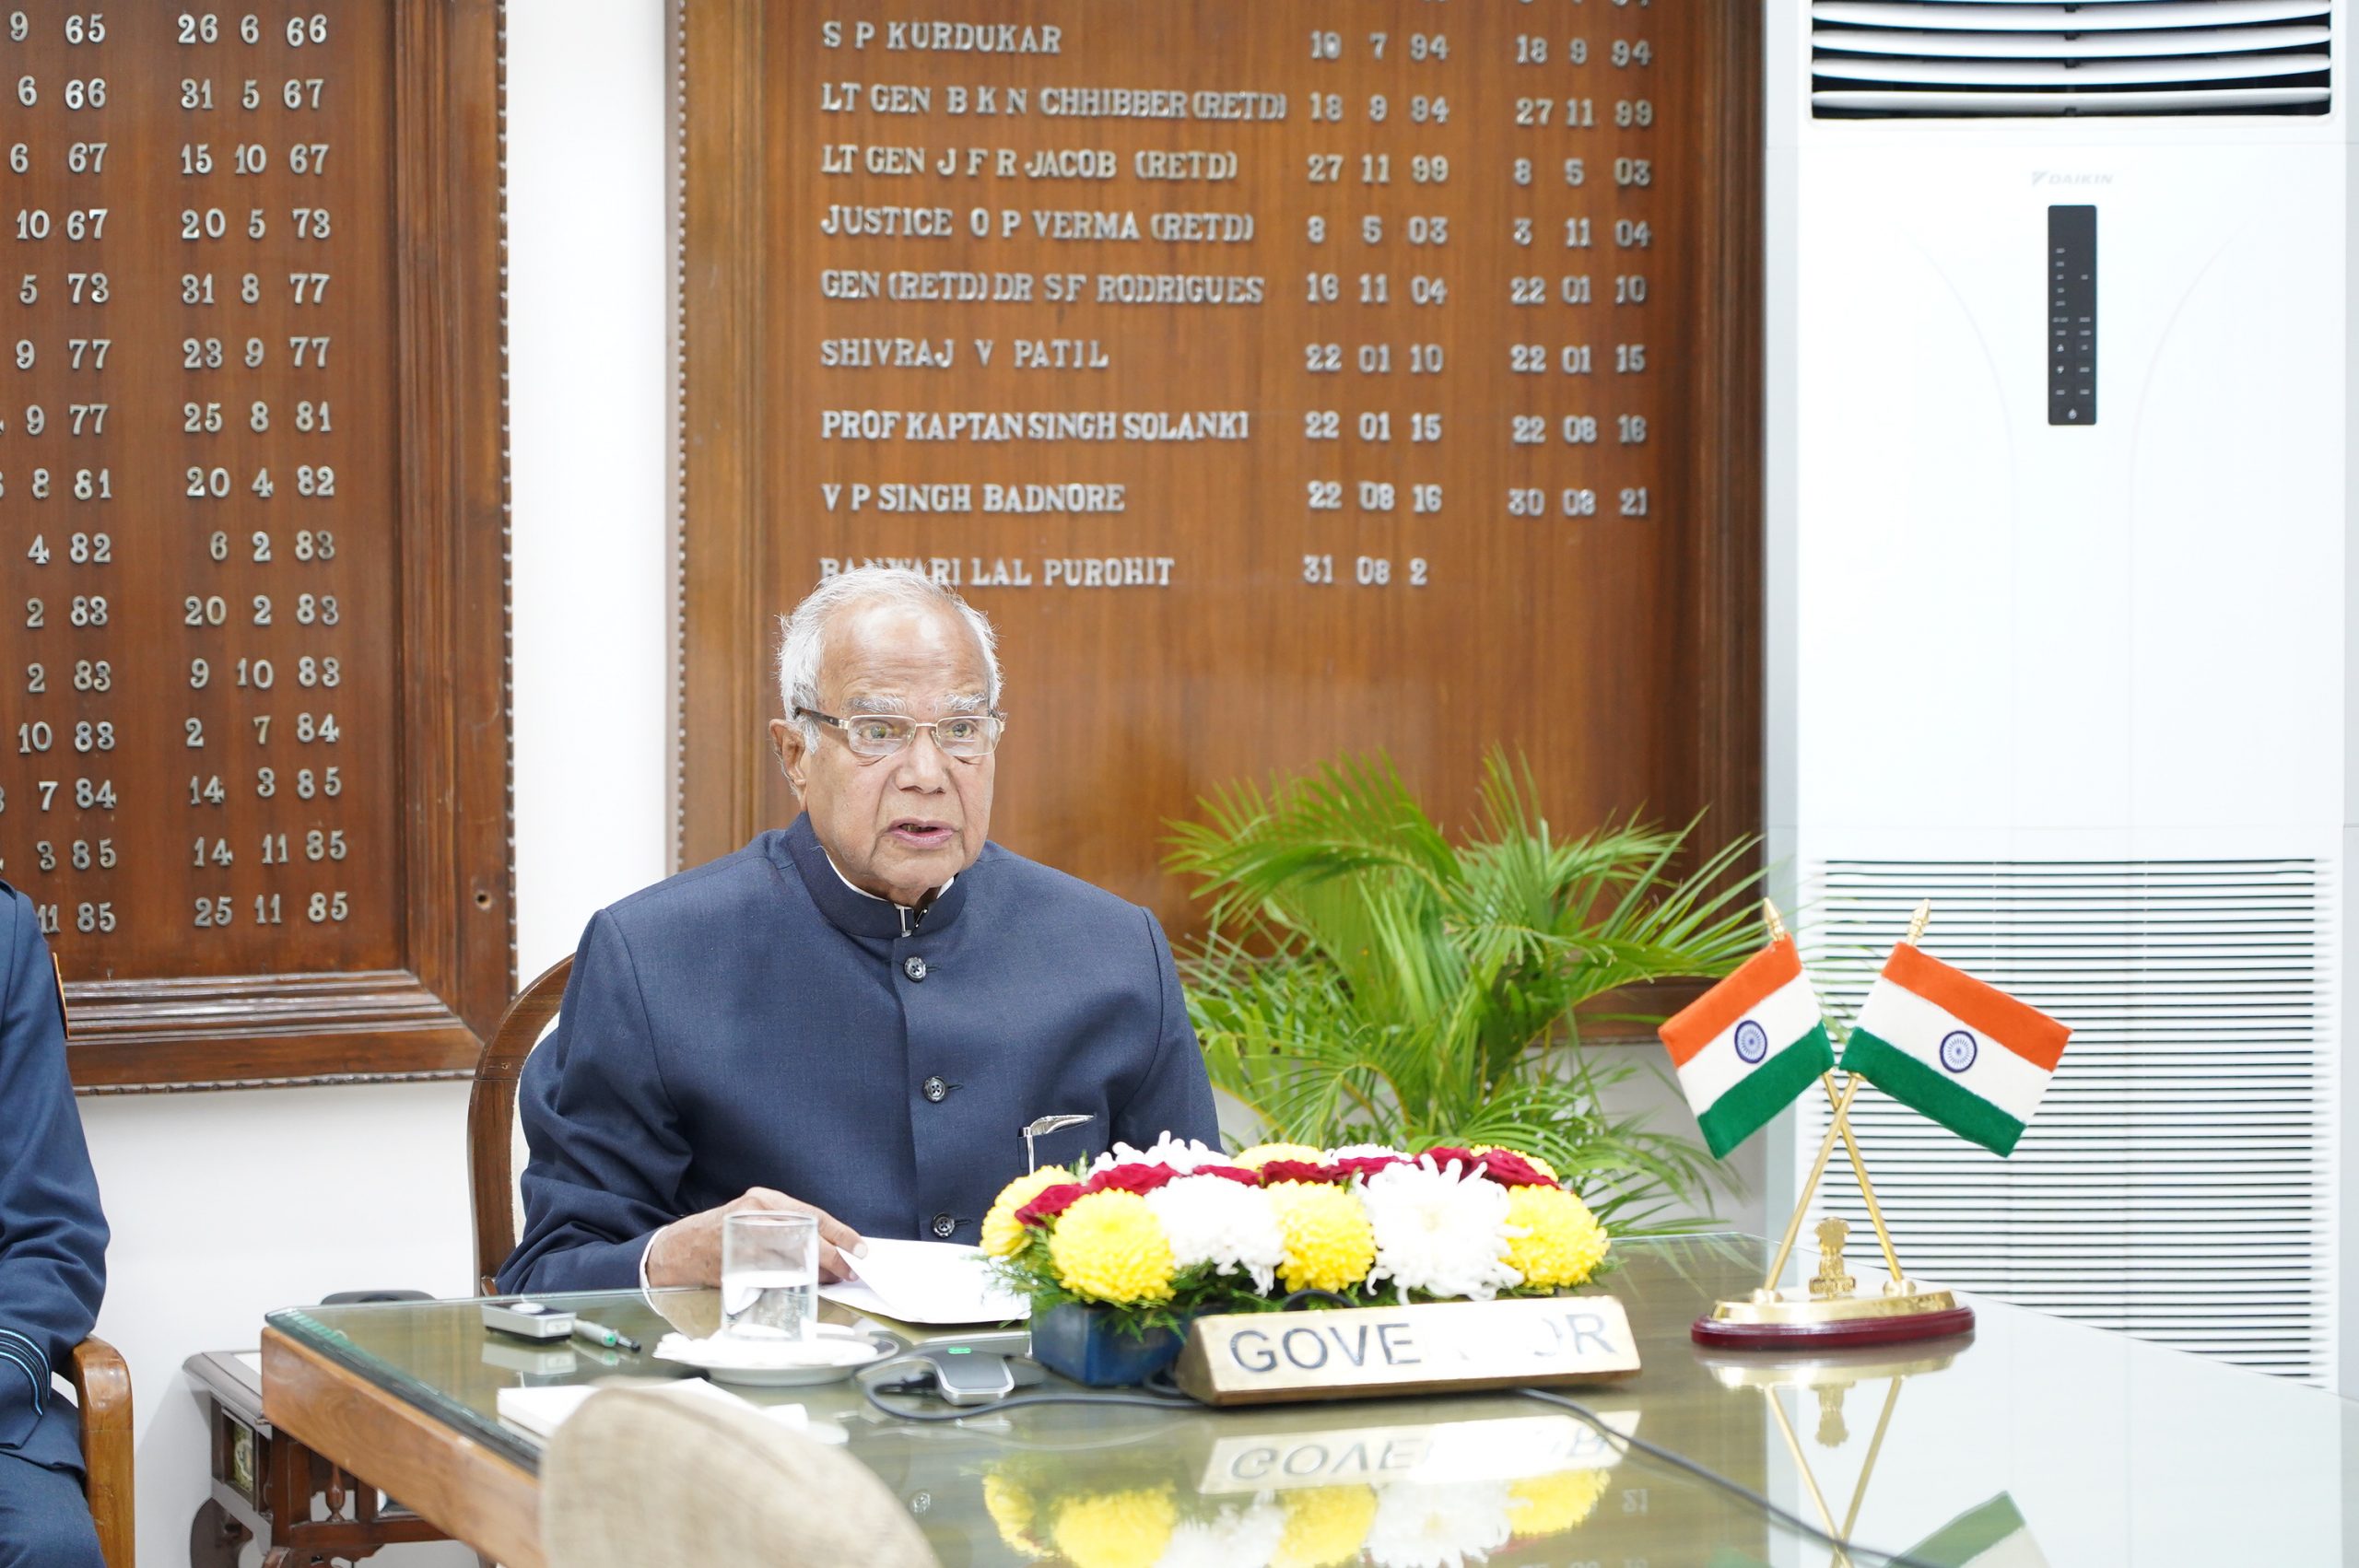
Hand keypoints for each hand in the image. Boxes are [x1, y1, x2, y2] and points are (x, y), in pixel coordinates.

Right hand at [642, 1188, 866, 1288]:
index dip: (840, 1233)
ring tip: (833, 1279)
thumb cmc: (723, 1235)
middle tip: (850, 1269)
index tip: (860, 1248)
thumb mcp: (754, 1219)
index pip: (812, 1214)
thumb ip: (787, 1229)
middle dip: (832, 1255)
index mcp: (764, 1200)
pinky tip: (804, 1285)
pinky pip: (772, 1273)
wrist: (679, 1249)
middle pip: (806, 1235)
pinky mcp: (737, 1260)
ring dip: (816, 1270)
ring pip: (793, 1255)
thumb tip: (828, 1251)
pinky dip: (792, 1280)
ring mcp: (746, 1237)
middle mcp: (756, 1213)